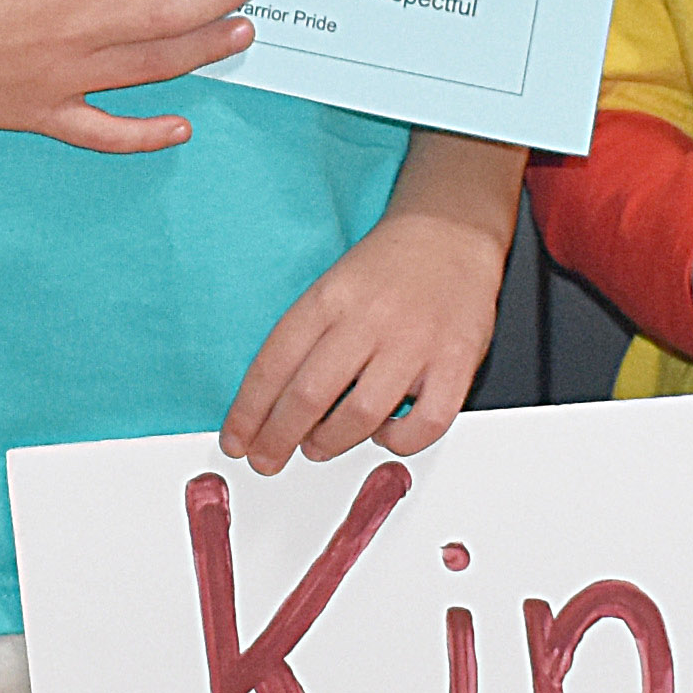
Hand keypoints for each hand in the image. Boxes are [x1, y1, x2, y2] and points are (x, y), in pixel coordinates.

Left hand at [224, 200, 506, 470]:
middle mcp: (370, 319)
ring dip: (330, 442)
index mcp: (330, 298)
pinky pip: (426, 423)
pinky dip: (399, 441)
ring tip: (317, 447)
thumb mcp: (332, 287)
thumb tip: (273, 405)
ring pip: (361, 414)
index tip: (236, 440)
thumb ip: (307, 340)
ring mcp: (415, 343)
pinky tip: (384, 433)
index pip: (274, 364)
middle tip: (266, 459)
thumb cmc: (387, 268)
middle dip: (278, 438)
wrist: (451, 233)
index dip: (249, 412)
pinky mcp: (456, 362)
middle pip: (310, 395)